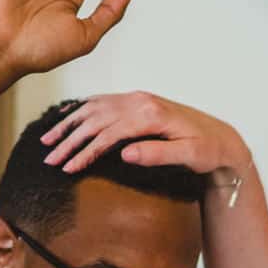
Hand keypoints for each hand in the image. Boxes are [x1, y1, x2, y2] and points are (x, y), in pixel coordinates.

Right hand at [40, 92, 251, 199]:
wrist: (221, 137)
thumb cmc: (207, 150)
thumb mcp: (188, 156)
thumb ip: (157, 154)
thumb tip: (124, 154)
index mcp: (151, 114)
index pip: (108, 133)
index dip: (85, 151)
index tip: (67, 168)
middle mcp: (141, 101)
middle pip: (95, 119)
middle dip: (68, 140)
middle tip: (49, 159)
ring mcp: (138, 99)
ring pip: (94, 108)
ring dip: (68, 125)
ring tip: (47, 141)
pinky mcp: (137, 102)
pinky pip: (102, 102)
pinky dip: (81, 110)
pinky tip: (66, 118)